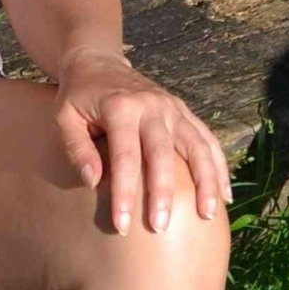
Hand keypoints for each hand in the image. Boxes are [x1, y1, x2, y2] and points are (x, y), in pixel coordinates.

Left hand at [53, 47, 229, 236]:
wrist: (98, 62)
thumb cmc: (78, 96)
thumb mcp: (64, 117)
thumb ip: (77, 148)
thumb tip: (93, 182)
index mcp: (120, 107)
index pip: (125, 157)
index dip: (125, 192)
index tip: (122, 224)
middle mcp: (151, 106)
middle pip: (163, 154)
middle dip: (163, 193)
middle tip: (161, 227)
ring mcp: (172, 107)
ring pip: (196, 145)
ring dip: (205, 181)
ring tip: (207, 214)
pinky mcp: (183, 111)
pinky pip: (207, 139)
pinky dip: (218, 166)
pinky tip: (224, 195)